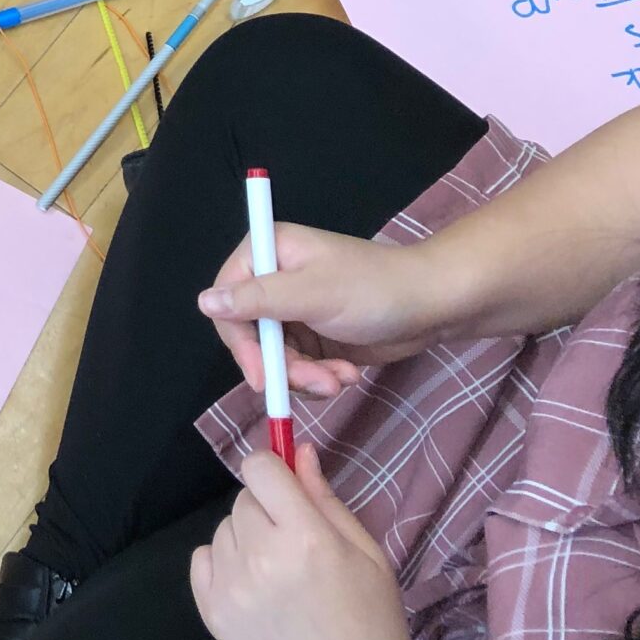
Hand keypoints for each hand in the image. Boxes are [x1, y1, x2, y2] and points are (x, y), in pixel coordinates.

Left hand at [190, 446, 426, 639]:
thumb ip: (325, 499)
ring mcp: (231, 587)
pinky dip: (224, 564)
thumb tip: (297, 450)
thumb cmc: (372, 624)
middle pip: (243, 499)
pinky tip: (255, 588)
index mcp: (306, 538)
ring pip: (224, 529)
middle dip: (267, 511)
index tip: (286, 490)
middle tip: (296, 547)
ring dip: (247, 539)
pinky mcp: (212, 612)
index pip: (260, 468)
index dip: (273, 472)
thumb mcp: (367, 555)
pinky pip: (202, 559)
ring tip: (280, 575)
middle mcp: (261, 557)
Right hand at [199, 225, 443, 400]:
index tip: (262, 377)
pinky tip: (347, 375)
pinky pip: (300, 367)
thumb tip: (204, 302)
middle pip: (253, 336)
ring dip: (306, 377)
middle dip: (284, 366)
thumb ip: (257, 300)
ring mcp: (296, 310)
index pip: (229, 301)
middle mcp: (275, 280)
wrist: (436, 305)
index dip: (242, 342)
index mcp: (268, 254)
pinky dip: (321, 377)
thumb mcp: (313, 294)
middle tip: (317, 385)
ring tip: (340, 381)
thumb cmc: (374, 289)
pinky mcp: (316, 336)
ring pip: (277, 358)